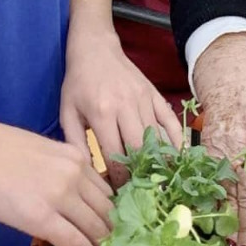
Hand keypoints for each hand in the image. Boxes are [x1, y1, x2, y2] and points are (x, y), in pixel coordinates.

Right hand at [0, 116, 112, 245]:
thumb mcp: (41, 153)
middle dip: (121, 236)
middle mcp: (77, 174)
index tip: (124, 234)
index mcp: (77, 157)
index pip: (108, 192)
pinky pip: (77, 243)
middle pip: (109, 211)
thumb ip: (61, 172)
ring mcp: (61, 196)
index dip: (118, 216)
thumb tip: (69, 197)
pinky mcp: (42, 217)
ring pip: (98, 229)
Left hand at [61, 33, 182, 183]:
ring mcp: (144, 100)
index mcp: (102, 113)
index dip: (118, 180)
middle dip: (141, 176)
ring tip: (159, 183)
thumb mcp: (67, 112)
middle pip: (140, 150)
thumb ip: (76, 143)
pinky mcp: (155, 95)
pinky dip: (176, 141)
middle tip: (140, 194)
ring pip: (157, 138)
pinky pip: (171, 121)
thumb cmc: (78, 82)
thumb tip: (88, 175)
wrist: (95, 48)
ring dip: (159, 163)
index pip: (114, 156)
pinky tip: (178, 159)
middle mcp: (126, 106)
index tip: (119, 196)